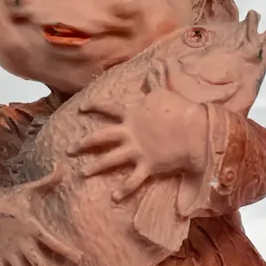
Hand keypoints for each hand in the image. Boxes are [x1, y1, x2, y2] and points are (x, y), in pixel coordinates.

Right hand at [0, 170, 79, 265]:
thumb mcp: (30, 190)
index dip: (66, 252)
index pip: (51, 242)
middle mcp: (20, 242)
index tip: (79, 259)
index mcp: (31, 226)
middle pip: (38, 265)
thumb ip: (49, 181)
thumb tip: (64, 166)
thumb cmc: (12, 199)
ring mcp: (8, 252)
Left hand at [70, 86, 207, 201]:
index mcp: (132, 114)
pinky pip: (133, 180)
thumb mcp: (163, 92)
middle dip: (83, 143)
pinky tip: (114, 198)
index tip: (81, 108)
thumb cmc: (181, 109)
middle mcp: (129, 133)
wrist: (196, 130)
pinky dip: (124, 190)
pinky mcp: (147, 165)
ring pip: (110, 160)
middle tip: (70, 149)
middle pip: (101, 137)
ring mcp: (137, 150)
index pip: (108, 108)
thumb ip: (154, 83)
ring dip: (96, 167)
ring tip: (83, 173)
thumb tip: (153, 68)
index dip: (93, 106)